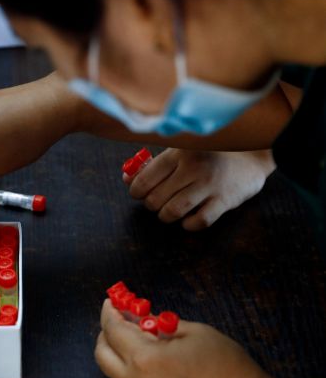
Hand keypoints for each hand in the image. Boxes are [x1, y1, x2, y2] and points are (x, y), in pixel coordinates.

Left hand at [95, 300, 271, 377]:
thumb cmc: (228, 370)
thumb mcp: (195, 333)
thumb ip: (162, 324)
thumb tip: (142, 318)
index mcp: (144, 360)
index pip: (113, 331)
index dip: (109, 312)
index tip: (110, 301)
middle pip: (101, 354)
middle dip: (106, 332)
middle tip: (120, 318)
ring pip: (112, 372)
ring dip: (116, 351)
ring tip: (137, 335)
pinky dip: (127, 367)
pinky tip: (147, 356)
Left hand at [125, 148, 274, 230]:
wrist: (250, 158)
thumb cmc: (206, 157)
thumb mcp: (179, 154)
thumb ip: (152, 166)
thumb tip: (126, 179)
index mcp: (179, 152)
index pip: (144, 180)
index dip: (136, 191)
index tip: (139, 193)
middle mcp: (194, 167)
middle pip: (156, 199)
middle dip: (151, 205)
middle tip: (156, 202)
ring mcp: (210, 185)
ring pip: (173, 212)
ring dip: (166, 216)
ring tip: (169, 210)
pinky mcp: (225, 200)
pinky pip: (198, 222)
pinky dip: (188, 224)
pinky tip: (188, 217)